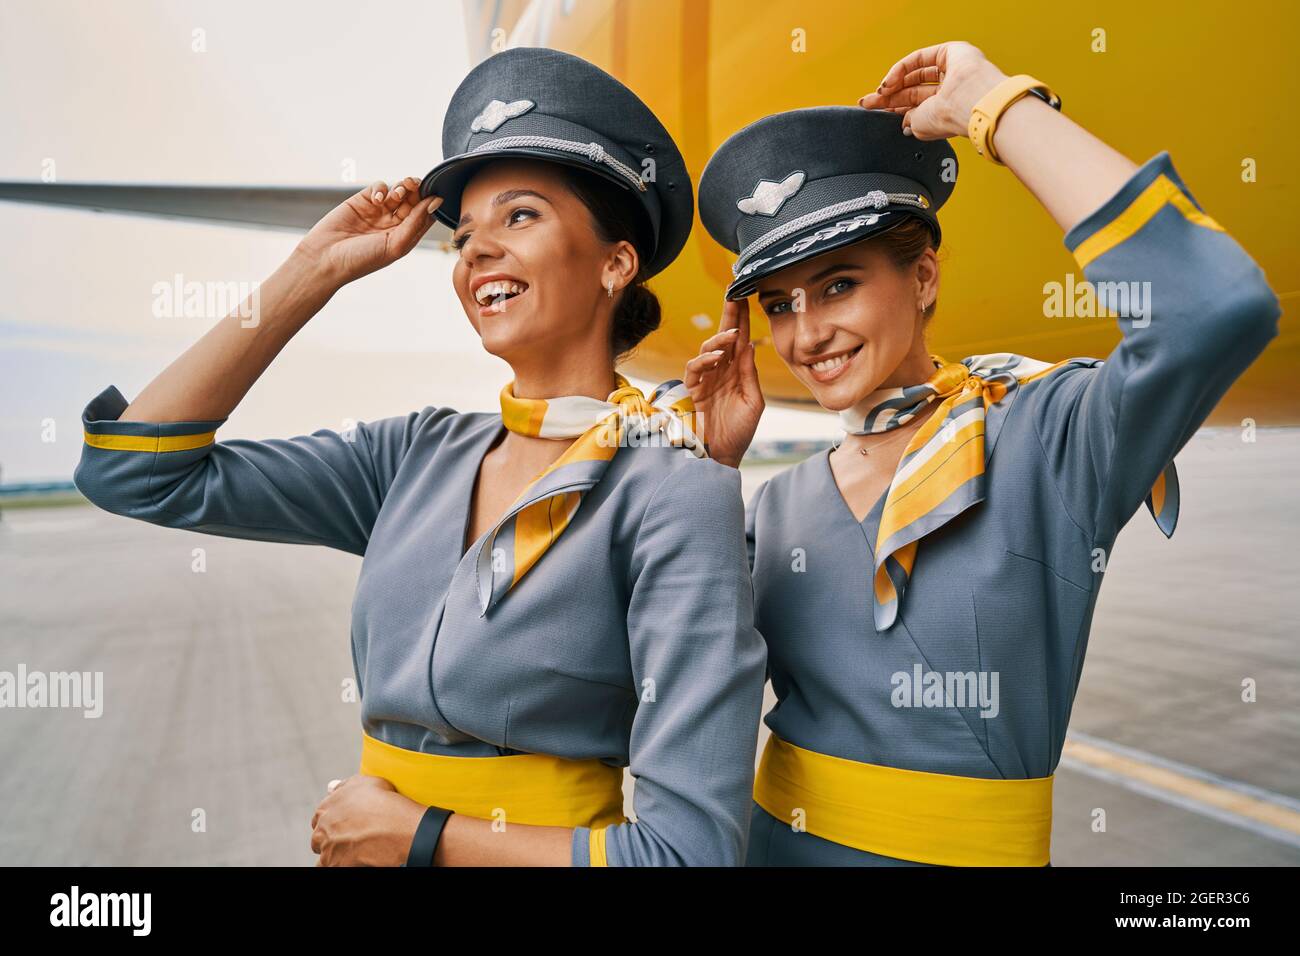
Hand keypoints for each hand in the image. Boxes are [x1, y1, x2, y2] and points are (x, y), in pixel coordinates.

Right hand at [294, 176, 441, 288]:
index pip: (425, 216)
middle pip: (414, 200)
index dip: (430, 203)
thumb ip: (416, 222)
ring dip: (403, 187)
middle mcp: (394, 223)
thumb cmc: (363, 259)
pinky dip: (381, 189)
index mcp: (405, 236)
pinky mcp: (362, 201)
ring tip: (399, 193)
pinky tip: (377, 200)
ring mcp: (378, 211)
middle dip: (417, 191)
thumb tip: (436, 201)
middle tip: (415, 185)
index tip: (434, 194)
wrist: (326, 258)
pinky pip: (379, 187)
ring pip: (398, 191)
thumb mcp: (396, 244)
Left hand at [310, 774, 424, 866]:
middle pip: (319, 836)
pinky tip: (353, 860)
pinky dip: (339, 864)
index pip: (320, 816)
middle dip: (330, 837)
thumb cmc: (384, 803)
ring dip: (333, 853)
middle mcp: (322, 827)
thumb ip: (344, 786)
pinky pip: (330, 866)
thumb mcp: (365, 783)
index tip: (345, 823)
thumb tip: (331, 787)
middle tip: (349, 837)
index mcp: (326, 807)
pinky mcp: (335, 864)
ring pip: (324, 854)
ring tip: (353, 850)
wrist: (394, 827)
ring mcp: (327, 848)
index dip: (334, 820)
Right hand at [683, 299, 763, 467]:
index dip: (742, 319)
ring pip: (707, 349)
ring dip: (719, 338)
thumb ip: (750, 374)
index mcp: (736, 372)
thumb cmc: (738, 432)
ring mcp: (705, 380)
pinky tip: (717, 356)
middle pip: (723, 337)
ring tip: (732, 332)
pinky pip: (695, 368)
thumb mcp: (753, 401)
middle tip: (735, 295)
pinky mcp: (692, 390)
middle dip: (729, 316)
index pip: (740, 341)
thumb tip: (749, 345)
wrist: (722, 457)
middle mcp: (720, 372)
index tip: (748, 297)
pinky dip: (705, 359)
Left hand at [858, 41, 1007, 140]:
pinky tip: (888, 82)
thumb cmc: (951, 119)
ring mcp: (951, 70)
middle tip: (868, 103)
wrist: (968, 104)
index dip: (893, 108)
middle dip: (888, 97)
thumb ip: (910, 120)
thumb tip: (903, 121)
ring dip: (892, 83)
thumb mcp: (920, 126)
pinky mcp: (950, 53)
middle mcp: (950, 91)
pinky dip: (900, 69)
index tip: (875, 112)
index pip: (915, 106)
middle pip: (912, 90)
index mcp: (946, 110)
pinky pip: (918, 58)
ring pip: (914, 74)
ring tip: (878, 93)